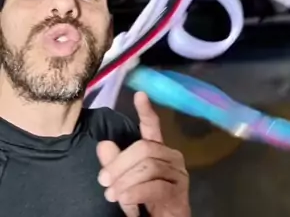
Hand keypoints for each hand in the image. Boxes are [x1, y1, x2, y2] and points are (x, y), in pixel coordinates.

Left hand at [97, 91, 189, 216]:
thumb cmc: (144, 202)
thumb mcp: (124, 182)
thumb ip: (115, 165)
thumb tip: (103, 144)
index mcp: (157, 150)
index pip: (152, 126)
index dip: (146, 111)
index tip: (140, 94)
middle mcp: (171, 156)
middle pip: (143, 148)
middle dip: (119, 164)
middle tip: (103, 181)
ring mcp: (178, 174)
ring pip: (148, 167)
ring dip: (125, 182)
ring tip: (112, 195)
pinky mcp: (179, 193)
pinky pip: (155, 186)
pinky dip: (136, 193)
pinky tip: (124, 200)